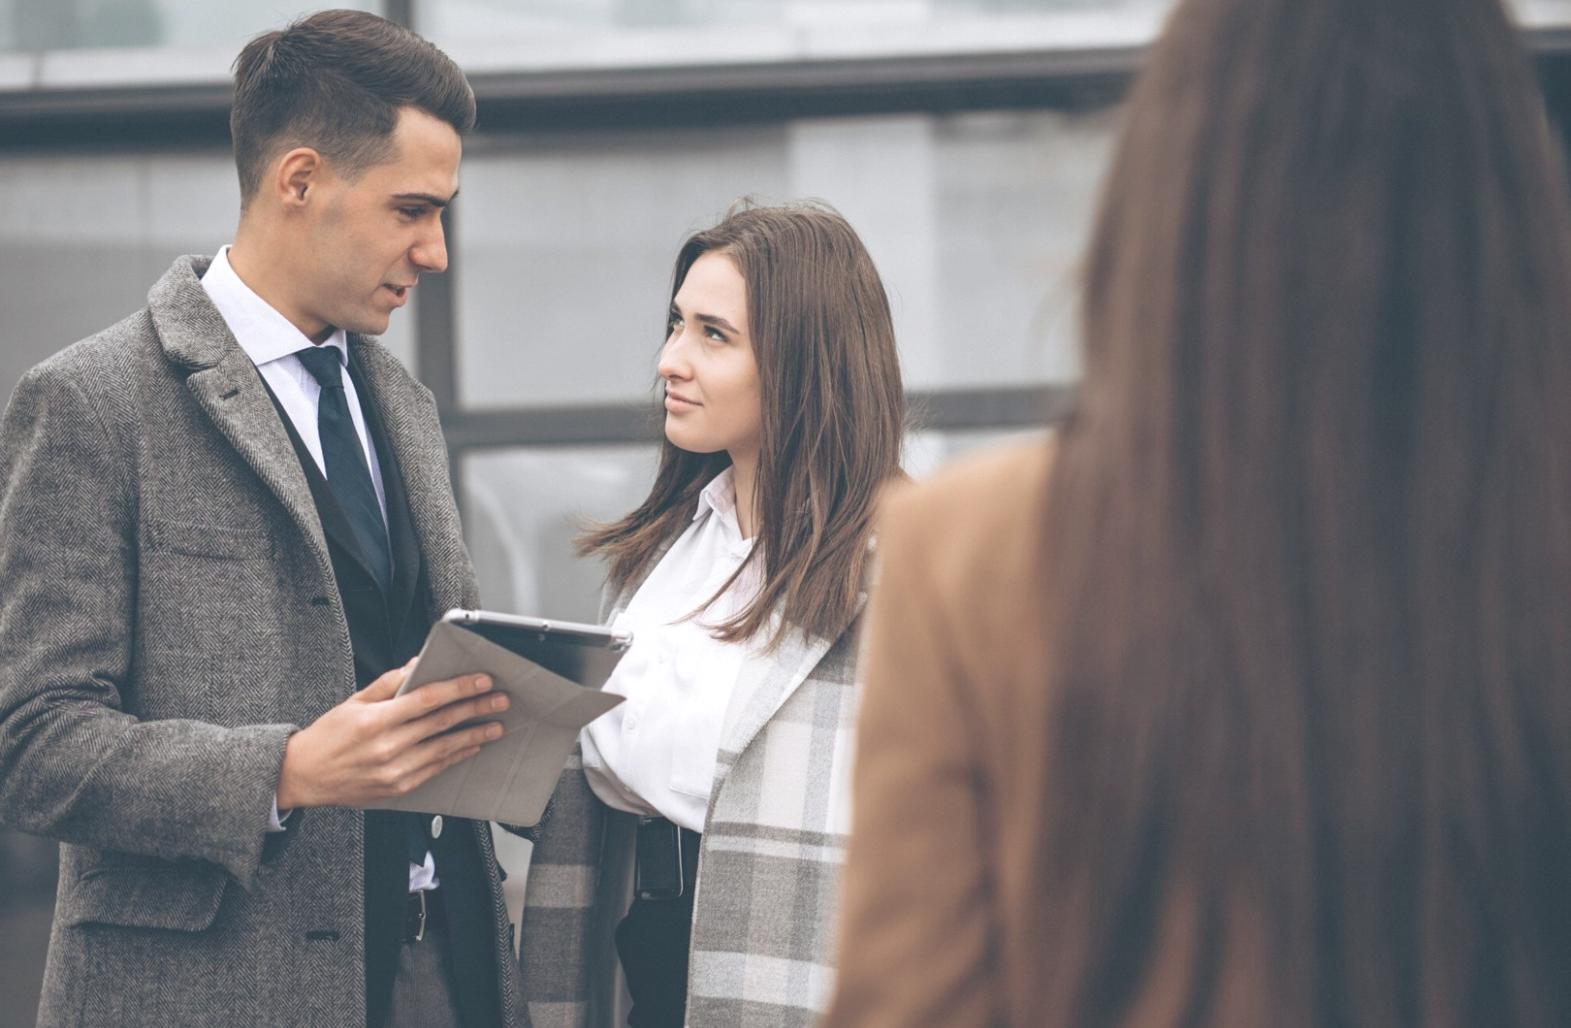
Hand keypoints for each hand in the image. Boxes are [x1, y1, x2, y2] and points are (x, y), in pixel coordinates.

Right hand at [276, 662, 508, 809]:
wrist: (303, 776)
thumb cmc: (328, 736)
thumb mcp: (354, 702)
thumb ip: (388, 684)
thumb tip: (417, 665)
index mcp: (376, 720)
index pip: (428, 699)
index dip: (459, 688)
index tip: (482, 680)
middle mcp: (387, 746)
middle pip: (442, 723)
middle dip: (476, 709)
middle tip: (500, 700)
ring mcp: (394, 770)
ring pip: (444, 749)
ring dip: (474, 736)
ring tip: (495, 726)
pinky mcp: (398, 787)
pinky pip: (434, 770)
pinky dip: (456, 757)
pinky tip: (471, 748)